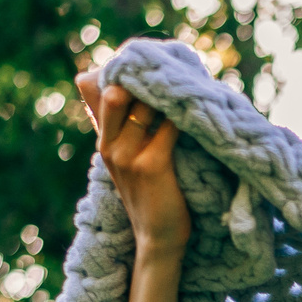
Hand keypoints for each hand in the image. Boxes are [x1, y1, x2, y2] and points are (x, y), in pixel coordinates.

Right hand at [76, 69, 190, 255]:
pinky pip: (169, 128)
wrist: (157, 241)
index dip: (123, 74)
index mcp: (104, 142)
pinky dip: (185, 116)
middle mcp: (110, 145)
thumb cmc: (153, 199)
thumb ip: (130, 134)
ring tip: (191, 82)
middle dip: (144, 78)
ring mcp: (127, 155)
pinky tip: (201, 109)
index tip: (149, 61)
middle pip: (117, 91)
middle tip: (173, 68)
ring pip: (145, 106)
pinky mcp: (151, 165)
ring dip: (169, 94)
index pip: (101, 92)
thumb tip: (140, 101)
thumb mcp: (131, 164)